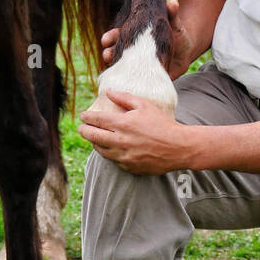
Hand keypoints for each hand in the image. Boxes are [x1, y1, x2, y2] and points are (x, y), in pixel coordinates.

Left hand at [78, 89, 194, 173]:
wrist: (178, 147)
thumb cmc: (163, 123)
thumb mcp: (145, 105)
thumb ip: (124, 98)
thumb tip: (108, 92)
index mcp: (122, 124)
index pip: (97, 120)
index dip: (87, 118)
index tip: (82, 116)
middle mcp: (120, 141)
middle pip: (93, 136)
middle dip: (84, 131)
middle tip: (81, 128)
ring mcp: (123, 156)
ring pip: (101, 151)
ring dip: (95, 143)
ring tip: (94, 138)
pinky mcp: (129, 167)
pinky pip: (113, 160)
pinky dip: (109, 153)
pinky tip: (110, 149)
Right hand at [100, 0, 193, 78]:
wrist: (186, 53)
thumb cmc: (177, 35)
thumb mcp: (174, 24)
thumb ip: (172, 14)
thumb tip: (173, 3)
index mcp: (135, 37)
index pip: (117, 36)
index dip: (110, 37)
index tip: (105, 40)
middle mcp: (133, 51)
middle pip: (115, 52)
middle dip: (108, 53)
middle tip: (106, 54)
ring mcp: (138, 64)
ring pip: (121, 66)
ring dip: (115, 68)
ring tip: (113, 68)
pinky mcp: (146, 77)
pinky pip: (135, 81)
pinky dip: (130, 82)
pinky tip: (127, 83)